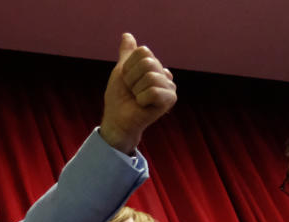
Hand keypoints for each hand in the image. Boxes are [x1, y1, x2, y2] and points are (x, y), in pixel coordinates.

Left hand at [100, 33, 176, 154]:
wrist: (117, 120)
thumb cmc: (118, 98)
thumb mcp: (121, 72)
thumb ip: (126, 54)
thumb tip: (126, 35)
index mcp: (154, 65)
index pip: (143, 51)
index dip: (128, 66)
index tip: (126, 79)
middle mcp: (164, 73)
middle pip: (148, 62)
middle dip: (132, 78)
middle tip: (131, 90)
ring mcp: (169, 86)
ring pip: (151, 76)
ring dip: (136, 90)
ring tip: (136, 98)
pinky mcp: (171, 99)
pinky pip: (154, 91)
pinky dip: (142, 99)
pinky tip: (143, 105)